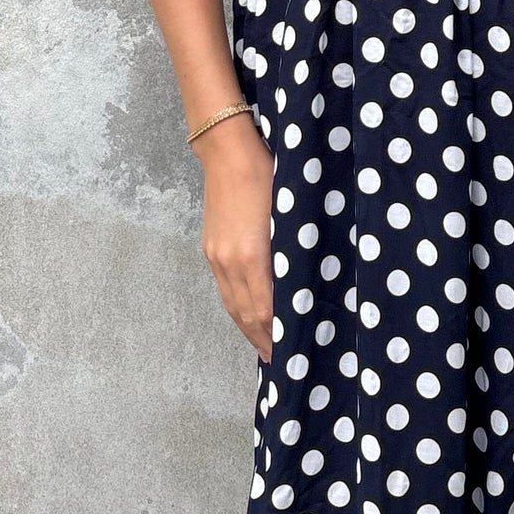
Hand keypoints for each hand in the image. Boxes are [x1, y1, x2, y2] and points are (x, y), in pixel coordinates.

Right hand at [199, 116, 275, 361]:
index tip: (289, 353)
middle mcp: (229, 263)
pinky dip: (236, 308)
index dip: (276, 334)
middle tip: (278, 361)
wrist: (228, 152)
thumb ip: (291, 254)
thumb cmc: (267, 176)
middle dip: (261, 340)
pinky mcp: (211, 248)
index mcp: (251, 257)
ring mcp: (216, 256)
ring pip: (231, 304)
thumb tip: (303, 284)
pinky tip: (245, 314)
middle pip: (245, 314)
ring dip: (247, 328)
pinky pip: (224, 289)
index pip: (265, 310)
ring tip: (262, 345)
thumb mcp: (288, 215)